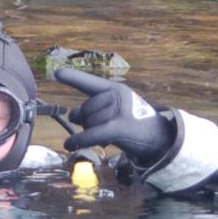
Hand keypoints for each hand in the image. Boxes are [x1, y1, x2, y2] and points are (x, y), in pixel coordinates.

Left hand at [55, 68, 173, 165]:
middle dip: (87, 122)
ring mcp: (118, 110)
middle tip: (102, 128)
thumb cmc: (134, 123)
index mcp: (115, 89)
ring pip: (88, 124)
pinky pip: (92, 134)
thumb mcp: (115, 110)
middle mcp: (116, 96)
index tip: (57, 73)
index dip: (73, 78)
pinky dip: (79, 141)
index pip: (90, 82)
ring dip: (91, 133)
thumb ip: (93, 109)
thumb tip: (70, 115)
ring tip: (107, 136)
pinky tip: (69, 145)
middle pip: (84, 110)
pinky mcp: (119, 127)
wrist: (160, 138)